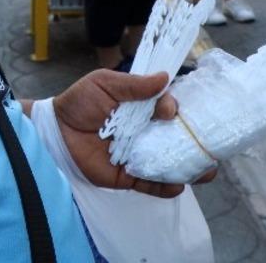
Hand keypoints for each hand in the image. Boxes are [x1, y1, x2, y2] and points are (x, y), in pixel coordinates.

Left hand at [54, 70, 215, 197]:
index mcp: (141, 108)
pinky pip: (149, 183)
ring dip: (188, 167)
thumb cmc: (78, 102)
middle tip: (211, 146)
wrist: (54, 132)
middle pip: (176, 137)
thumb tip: (164, 78)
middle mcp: (144, 131)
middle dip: (195, 141)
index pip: (168, 108)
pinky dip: (164, 187)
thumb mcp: (104, 84)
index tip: (171, 111)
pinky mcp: (126, 176)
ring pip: (168, 162)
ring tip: (206, 171)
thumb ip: (133, 85)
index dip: (175, 109)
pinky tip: (177, 186)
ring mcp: (137, 155)